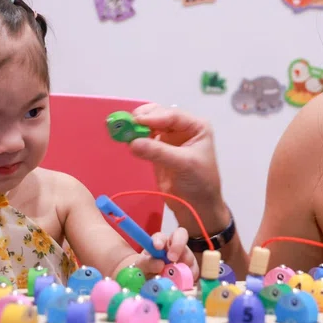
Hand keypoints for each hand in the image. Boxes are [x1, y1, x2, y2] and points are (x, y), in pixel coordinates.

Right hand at [128, 103, 227, 235]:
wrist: (197, 207)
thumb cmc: (199, 183)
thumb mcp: (183, 164)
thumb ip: (158, 152)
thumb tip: (132, 143)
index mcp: (195, 126)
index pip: (172, 115)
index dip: (153, 116)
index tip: (135, 121)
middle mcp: (182, 128)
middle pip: (158, 115)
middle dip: (142, 118)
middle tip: (126, 124)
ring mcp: (169, 138)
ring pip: (149, 125)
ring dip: (135, 127)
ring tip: (123, 132)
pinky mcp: (157, 150)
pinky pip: (143, 139)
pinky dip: (134, 138)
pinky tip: (126, 140)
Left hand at [133, 227, 199, 279]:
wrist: (152, 283)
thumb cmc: (146, 270)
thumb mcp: (141, 267)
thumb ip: (146, 263)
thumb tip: (160, 264)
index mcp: (159, 242)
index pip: (161, 236)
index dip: (159, 240)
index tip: (157, 247)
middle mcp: (173, 246)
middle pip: (181, 236)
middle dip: (177, 245)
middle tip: (172, 258)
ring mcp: (184, 256)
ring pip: (189, 255)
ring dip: (182, 265)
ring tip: (174, 277)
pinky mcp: (191, 268)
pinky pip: (194, 271)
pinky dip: (189, 276)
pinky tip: (182, 283)